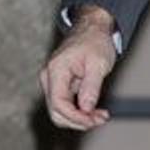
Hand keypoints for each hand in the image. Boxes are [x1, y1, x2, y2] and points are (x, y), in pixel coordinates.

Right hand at [39, 5, 117, 131]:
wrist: (92, 29)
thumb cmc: (95, 42)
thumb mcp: (98, 64)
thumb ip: (91, 87)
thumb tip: (86, 109)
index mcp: (56, 70)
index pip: (59, 104)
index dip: (76, 117)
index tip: (93, 120)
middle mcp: (49, 78)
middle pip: (56, 112)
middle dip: (78, 121)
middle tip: (100, 119)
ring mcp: (52, 82)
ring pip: (60, 112)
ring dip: (79, 118)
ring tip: (100, 116)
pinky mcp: (59, 85)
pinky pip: (65, 105)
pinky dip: (79, 112)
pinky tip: (95, 111)